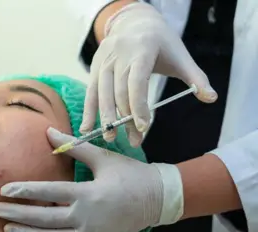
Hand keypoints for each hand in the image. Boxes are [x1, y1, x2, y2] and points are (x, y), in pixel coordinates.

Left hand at [0, 128, 183, 231]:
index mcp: (88, 194)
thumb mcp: (103, 158)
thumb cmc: (130, 175)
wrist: (157, 199)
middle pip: (44, 219)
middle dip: (17, 216)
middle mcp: (87, 217)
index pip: (49, 193)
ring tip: (8, 229)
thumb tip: (48, 132)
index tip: (3, 190)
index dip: (24, 191)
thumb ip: (73, 147)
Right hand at [82, 2, 216, 145]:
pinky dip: (89, 110)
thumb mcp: (180, 56)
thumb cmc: (161, 43)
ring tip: (111, 138)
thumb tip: (211, 98)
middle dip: (126, 119)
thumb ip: (196, 77)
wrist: (135, 22)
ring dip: (106, 118)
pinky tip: (87, 128)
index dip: (139, 105)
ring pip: (102, 93)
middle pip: (120, 92)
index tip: (144, 127)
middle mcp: (118, 54)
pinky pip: (91, 91)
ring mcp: (104, 60)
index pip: (137, 81)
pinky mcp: (95, 66)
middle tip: (134, 141)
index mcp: (141, 49)